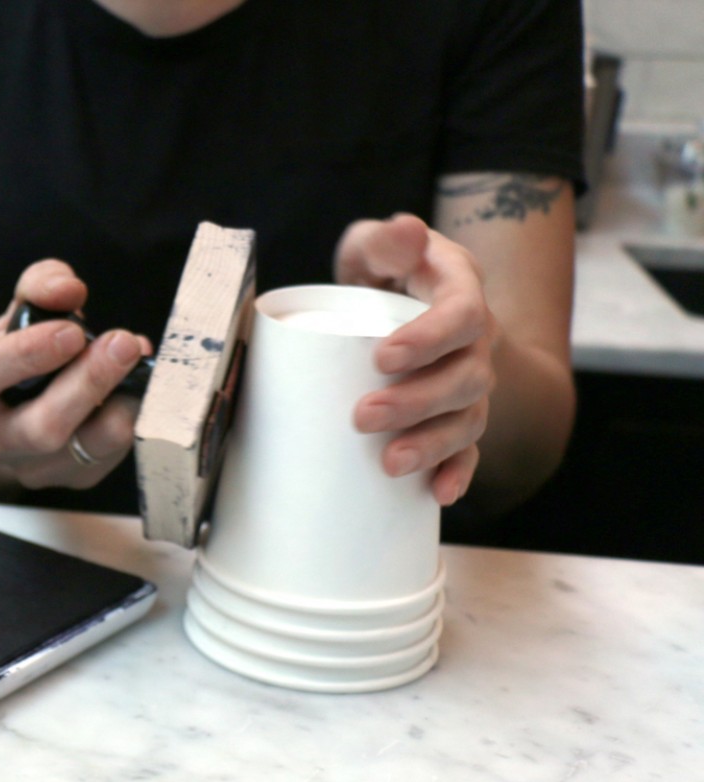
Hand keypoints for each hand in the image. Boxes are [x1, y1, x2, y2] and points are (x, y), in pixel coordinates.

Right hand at [0, 259, 150, 488]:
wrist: (0, 415)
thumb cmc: (10, 359)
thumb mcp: (16, 313)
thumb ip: (40, 287)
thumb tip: (68, 289)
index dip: (26, 354)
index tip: (70, 330)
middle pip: (41, 427)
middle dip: (88, 383)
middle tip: (123, 343)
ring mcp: (33, 468)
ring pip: (83, 451)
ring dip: (121, 405)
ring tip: (139, 363)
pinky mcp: (72, 480)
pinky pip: (110, 456)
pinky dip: (132, 418)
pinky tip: (139, 386)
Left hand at [335, 213, 495, 505]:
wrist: (399, 300)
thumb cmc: (382, 272)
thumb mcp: (376, 247)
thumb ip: (383, 240)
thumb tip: (404, 229)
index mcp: (460, 292)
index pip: (461, 315)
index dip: (429, 339)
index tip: (383, 357)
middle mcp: (475, 340)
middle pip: (466, 376)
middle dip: (418, 402)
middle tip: (364, 417)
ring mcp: (470, 381)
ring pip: (469, 417)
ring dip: (434, 444)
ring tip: (391, 463)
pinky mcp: (458, 415)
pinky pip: (470, 449)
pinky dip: (458, 472)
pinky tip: (438, 494)